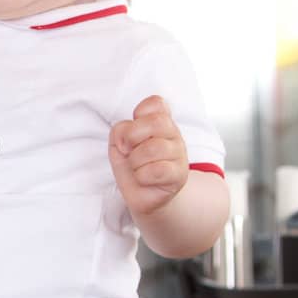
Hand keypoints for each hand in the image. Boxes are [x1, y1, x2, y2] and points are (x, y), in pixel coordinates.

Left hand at [109, 94, 187, 218]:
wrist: (143, 194)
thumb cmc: (132, 164)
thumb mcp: (118, 142)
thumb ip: (120, 130)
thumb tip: (126, 140)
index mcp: (160, 121)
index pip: (157, 103)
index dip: (139, 113)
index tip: (131, 130)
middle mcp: (173, 134)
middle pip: (157, 122)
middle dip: (132, 137)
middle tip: (128, 151)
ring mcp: (179, 155)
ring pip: (153, 148)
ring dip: (135, 161)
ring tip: (137, 167)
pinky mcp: (179, 176)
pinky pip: (158, 170)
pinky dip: (142, 176)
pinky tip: (143, 178)